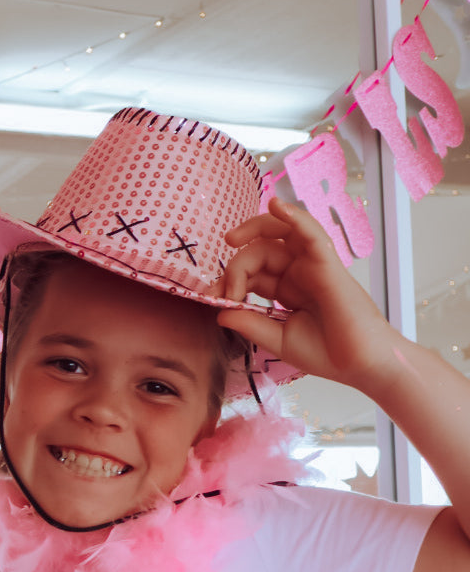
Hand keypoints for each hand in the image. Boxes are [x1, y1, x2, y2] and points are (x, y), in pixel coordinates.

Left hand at [215, 196, 396, 394]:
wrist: (359, 365)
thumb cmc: (326, 353)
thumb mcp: (277, 339)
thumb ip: (250, 324)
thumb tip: (220, 313)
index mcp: (286, 288)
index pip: (253, 272)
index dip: (229, 280)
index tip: (212, 300)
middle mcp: (299, 272)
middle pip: (261, 250)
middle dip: (237, 266)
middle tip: (225, 291)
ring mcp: (313, 265)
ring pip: (282, 233)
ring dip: (255, 228)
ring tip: (232, 239)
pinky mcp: (328, 264)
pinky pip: (311, 233)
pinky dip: (295, 217)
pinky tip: (277, 206)